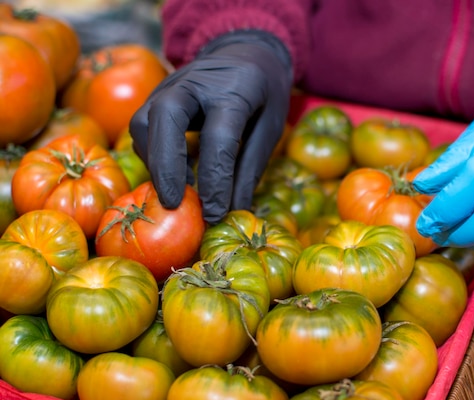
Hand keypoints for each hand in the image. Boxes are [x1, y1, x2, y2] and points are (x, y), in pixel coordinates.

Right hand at [130, 30, 292, 223]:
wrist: (246, 51)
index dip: (215, 180)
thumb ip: (250, 168)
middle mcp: (195, 81)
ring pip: (144, 122)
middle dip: (165, 166)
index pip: (218, 137)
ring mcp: (170, 84)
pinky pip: (143, 127)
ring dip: (157, 162)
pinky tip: (176, 175)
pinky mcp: (157, 94)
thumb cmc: (264, 93)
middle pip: (165, 118)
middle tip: (173, 204)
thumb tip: (234, 210)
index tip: (214, 213)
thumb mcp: (270, 126)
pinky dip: (154, 155)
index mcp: (233, 88)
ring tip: (180, 192)